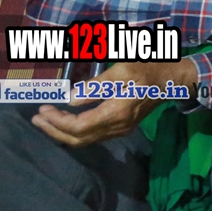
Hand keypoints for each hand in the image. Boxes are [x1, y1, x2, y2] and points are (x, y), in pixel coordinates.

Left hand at [32, 59, 197, 147]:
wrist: (174, 79)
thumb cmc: (148, 69)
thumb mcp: (121, 70)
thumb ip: (95, 86)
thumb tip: (70, 99)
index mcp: (117, 112)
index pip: (79, 126)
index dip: (57, 121)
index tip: (43, 109)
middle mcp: (119, 126)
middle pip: (79, 139)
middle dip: (54, 131)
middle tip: (37, 118)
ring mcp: (122, 129)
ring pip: (86, 140)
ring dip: (63, 132)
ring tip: (46, 120)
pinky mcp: (123, 127)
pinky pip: (94, 136)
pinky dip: (76, 131)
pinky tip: (67, 120)